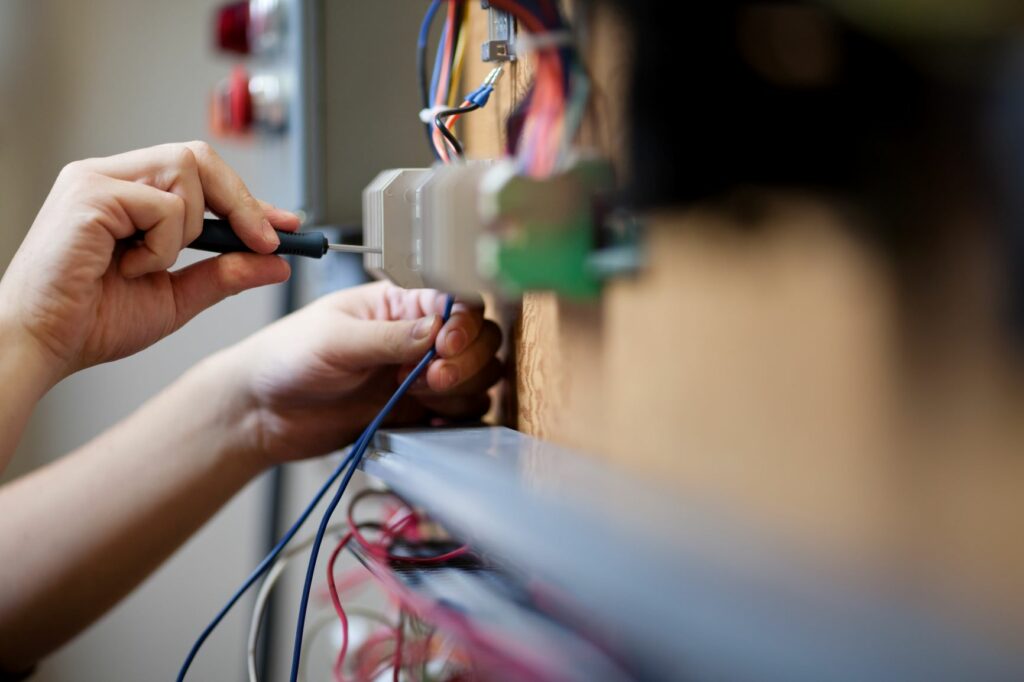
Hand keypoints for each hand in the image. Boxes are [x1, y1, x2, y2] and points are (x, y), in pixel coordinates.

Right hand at [0, 141, 297, 383]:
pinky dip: (162, 246)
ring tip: (151, 265)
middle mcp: (112, 177)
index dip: (248, 199)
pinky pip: (164, 206)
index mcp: (129, 195)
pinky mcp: (89, 192)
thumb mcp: (177, 298)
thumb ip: (225, 275)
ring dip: (191, 229)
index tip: (286, 224)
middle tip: (266, 242)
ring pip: (187, 172)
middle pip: (200, 157)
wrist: (43, 346)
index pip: (202, 176)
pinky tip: (130, 268)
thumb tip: (277, 262)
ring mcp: (97, 179)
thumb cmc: (92, 322)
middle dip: (242, 202)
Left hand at [215, 281, 502, 465]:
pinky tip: (428, 418)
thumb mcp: (335, 339)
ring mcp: (421, 375)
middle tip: (430, 379)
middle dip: (465, 361)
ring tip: (419, 395)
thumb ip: (389, 336)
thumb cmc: (285, 358)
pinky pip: (462, 412)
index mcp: (399, 303)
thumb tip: (438, 329)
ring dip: (461, 389)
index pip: (458, 304)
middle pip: (480, 340)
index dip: (463, 325)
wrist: (261, 412)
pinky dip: (457, 416)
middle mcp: (418, 336)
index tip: (444, 347)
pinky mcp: (418, 411)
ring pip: (478, 377)